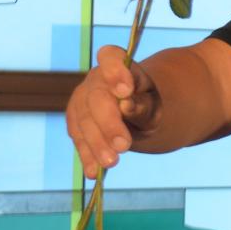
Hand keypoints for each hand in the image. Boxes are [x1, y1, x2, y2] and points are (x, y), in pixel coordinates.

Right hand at [65, 45, 159, 177]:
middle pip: (97, 99)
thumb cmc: (149, 104)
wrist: (138, 113)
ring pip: (84, 123)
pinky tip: (93, 172)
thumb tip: (127, 105)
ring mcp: (81, 102)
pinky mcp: (76, 123)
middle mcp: (96, 81)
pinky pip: (79, 139)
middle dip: (109, 124)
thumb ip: (143, 104)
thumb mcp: (155, 104)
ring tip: (111, 163)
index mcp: (119, 67)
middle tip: (124, 146)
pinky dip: (86, 156)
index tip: (125, 91)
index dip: (115, 71)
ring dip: (96, 144)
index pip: (111, 57)